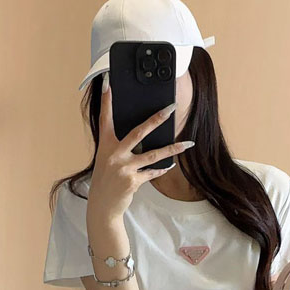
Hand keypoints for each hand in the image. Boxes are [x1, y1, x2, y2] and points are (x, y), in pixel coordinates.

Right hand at [86, 77, 193, 220]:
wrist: (102, 206)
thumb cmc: (106, 179)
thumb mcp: (107, 159)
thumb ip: (121, 147)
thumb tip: (143, 136)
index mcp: (105, 145)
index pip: (105, 118)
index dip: (106, 100)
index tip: (108, 84)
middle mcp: (113, 154)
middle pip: (139, 132)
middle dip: (156, 119)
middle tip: (170, 108)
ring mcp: (123, 168)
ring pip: (154, 155)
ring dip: (173, 149)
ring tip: (187, 144)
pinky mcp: (133, 181)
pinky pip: (152, 172)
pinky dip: (161, 169)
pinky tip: (170, 165)